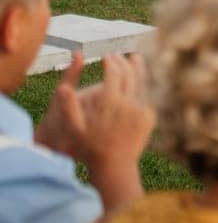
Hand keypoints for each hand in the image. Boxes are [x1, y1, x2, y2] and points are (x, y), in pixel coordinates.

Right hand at [37, 52, 153, 191]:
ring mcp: (142, 110)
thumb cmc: (91, 148)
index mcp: (110, 104)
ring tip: (134, 57)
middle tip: (117, 56)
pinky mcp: (150, 117)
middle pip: (129, 75)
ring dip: (139, 68)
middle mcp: (129, 104)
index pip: (114, 74)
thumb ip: (69, 108)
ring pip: (142, 82)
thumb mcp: (75, 130)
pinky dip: (146, 83)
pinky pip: (149, 95)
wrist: (116, 166)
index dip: (110, 62)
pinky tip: (142, 78)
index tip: (106, 56)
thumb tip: (63, 88)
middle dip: (123, 62)